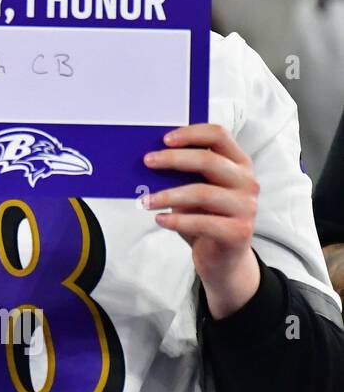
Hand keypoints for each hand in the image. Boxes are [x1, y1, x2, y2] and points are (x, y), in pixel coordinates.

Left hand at [144, 123, 260, 318]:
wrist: (223, 258)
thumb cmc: (204, 216)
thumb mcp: (195, 190)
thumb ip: (184, 174)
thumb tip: (151, 159)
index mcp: (239, 164)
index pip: (219, 135)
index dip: (191, 133)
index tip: (164, 139)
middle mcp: (247, 182)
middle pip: (209, 160)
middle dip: (173, 159)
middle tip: (147, 162)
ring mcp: (247, 207)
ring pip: (202, 192)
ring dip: (168, 195)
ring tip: (145, 201)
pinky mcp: (240, 232)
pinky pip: (202, 222)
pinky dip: (177, 220)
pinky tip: (159, 219)